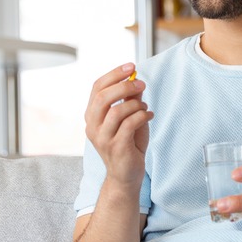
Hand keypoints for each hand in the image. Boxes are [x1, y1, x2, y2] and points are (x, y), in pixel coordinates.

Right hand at [84, 63, 152, 188]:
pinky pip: (129, 125)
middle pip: (102, 97)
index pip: (97, 88)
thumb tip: (135, 79)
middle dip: (124, 86)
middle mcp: (92, 126)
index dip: (114, 74)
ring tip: (145, 107)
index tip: (131, 66)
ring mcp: (102, 138)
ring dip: (135, 104)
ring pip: (116, 111)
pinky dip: (142, 116)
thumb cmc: (127, 144)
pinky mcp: (116, 147)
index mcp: (92, 115)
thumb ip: (129, 100)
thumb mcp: (128, 117)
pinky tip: (149, 115)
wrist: (126, 175)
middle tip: (141, 84)